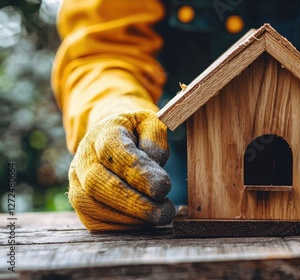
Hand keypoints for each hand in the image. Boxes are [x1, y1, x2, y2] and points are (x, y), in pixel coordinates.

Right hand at [68, 111, 174, 230]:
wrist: (109, 138)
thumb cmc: (136, 133)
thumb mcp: (150, 124)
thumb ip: (155, 139)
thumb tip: (154, 167)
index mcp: (102, 133)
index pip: (113, 153)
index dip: (137, 173)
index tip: (163, 188)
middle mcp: (83, 158)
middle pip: (98, 184)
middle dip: (134, 202)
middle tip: (165, 211)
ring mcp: (76, 182)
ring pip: (93, 206)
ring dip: (130, 217)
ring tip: (160, 216)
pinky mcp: (80, 203)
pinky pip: (94, 221)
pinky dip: (122, 226)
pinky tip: (144, 222)